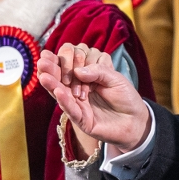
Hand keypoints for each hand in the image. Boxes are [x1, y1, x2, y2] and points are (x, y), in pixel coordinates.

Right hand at [37, 44, 151, 154]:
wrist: (136, 120)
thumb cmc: (125, 97)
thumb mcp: (116, 78)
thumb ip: (99, 71)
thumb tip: (77, 70)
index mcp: (85, 76)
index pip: (70, 63)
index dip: (70, 59)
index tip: (77, 60)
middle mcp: (77, 89)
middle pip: (60, 77)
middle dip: (52, 69)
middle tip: (43, 61)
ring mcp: (77, 104)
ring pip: (61, 93)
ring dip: (52, 84)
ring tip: (43, 75)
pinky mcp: (82, 120)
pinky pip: (71, 110)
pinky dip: (65, 101)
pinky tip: (58, 91)